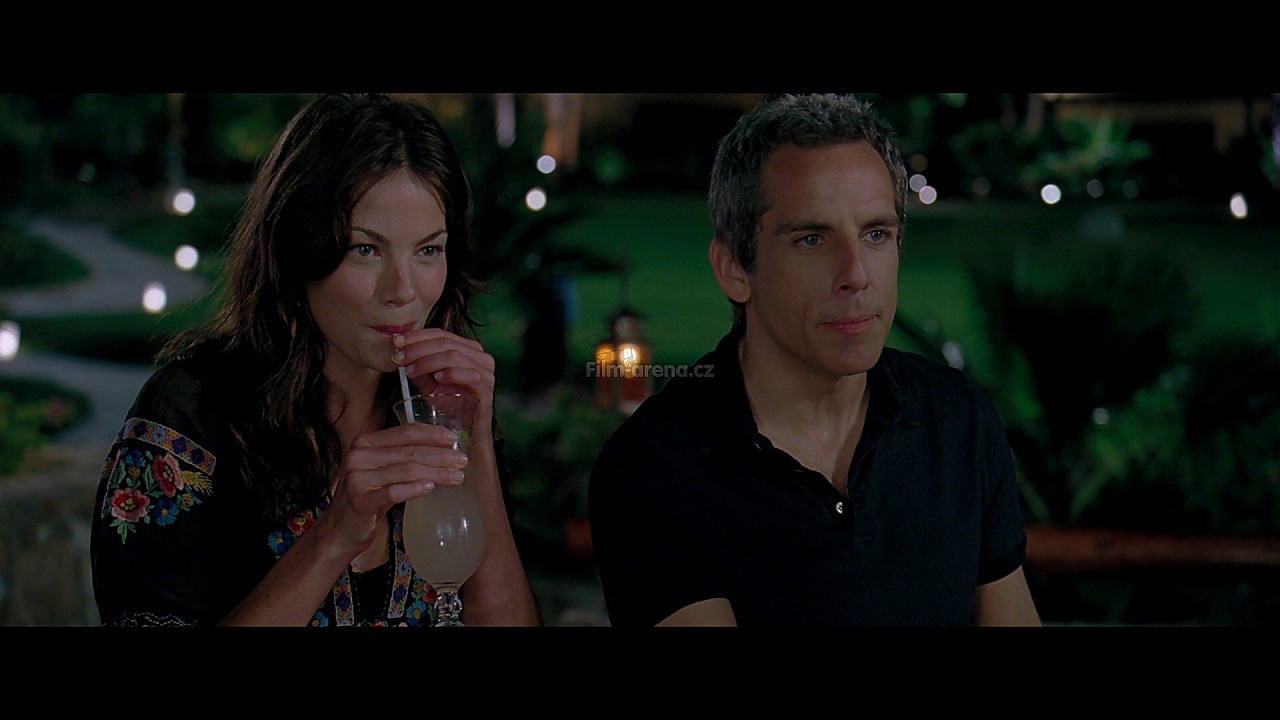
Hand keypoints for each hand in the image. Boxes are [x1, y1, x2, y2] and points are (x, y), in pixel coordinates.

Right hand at [321, 421, 467, 558]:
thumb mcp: (382, 470)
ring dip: (435, 473)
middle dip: (440, 456)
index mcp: (365, 442)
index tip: (454, 440)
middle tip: (462, 461)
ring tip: (456, 477)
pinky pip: (393, 492)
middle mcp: (359, 456)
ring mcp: (357, 478)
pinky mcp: (359, 500)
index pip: (405, 432)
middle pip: (408, 451)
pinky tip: (431, 488)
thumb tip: (444, 448)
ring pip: (406, 470)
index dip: (432, 434)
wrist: (341, 529)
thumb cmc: (368, 496)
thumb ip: (403, 456)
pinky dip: (414, 489)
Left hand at [392, 328, 495, 443]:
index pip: (440, 334)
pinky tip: (436, 378)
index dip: (416, 336)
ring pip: (454, 355)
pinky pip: (470, 375)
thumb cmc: (448, 406)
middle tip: (398, 357)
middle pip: (445, 342)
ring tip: (410, 371)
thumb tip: (399, 351)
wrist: (465, 435)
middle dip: (418, 348)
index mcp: (467, 349)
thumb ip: (417, 366)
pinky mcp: (487, 389)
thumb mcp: (428, 382)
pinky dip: (451, 373)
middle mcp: (480, 357)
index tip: (395, 341)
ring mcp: (486, 372)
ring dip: (428, 361)